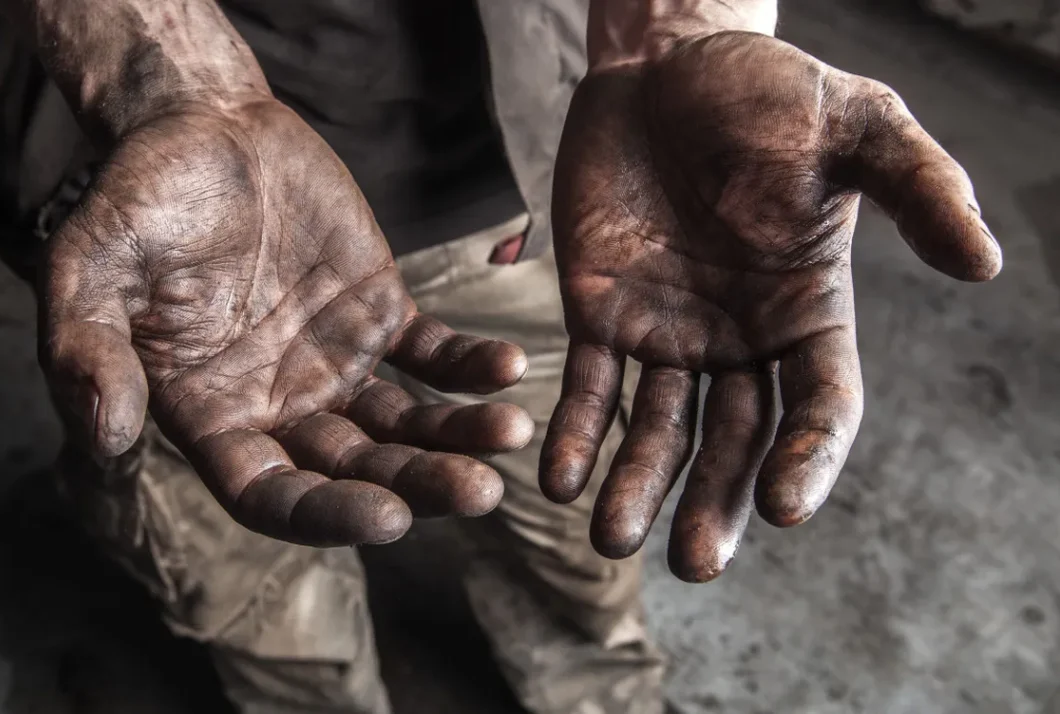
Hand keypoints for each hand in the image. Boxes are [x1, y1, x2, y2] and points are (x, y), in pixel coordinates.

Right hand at [43, 97, 533, 546]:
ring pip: (405, 422)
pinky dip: (470, 364)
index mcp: (212, 418)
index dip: (327, 515)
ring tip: (513, 434)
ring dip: (457, 435)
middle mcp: (280, 406)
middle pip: (356, 470)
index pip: (271, 495)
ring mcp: (335, 363)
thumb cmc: (136, 201)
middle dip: (418, 486)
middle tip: (481, 493)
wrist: (200, 127)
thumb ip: (86, 353)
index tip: (391, 520)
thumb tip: (107, 439)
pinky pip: (431, 353)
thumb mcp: (87, 270)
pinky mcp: (378, 313)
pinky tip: (509, 368)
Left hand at [543, 31, 1000, 580]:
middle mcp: (739, 339)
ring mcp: (667, 332)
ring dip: (636, 487)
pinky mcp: (601, 313)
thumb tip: (984, 264)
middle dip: (714, 502)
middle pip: (734, 442)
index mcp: (807, 312)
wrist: (667, 65)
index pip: (819, 406)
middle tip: (694, 563)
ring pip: (656, 429)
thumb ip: (918, 187)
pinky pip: (589, 386)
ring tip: (612, 540)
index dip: (807, 459)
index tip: (783, 509)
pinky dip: (577, 435)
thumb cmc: (768, 92)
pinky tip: (561, 482)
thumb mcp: (857, 127)